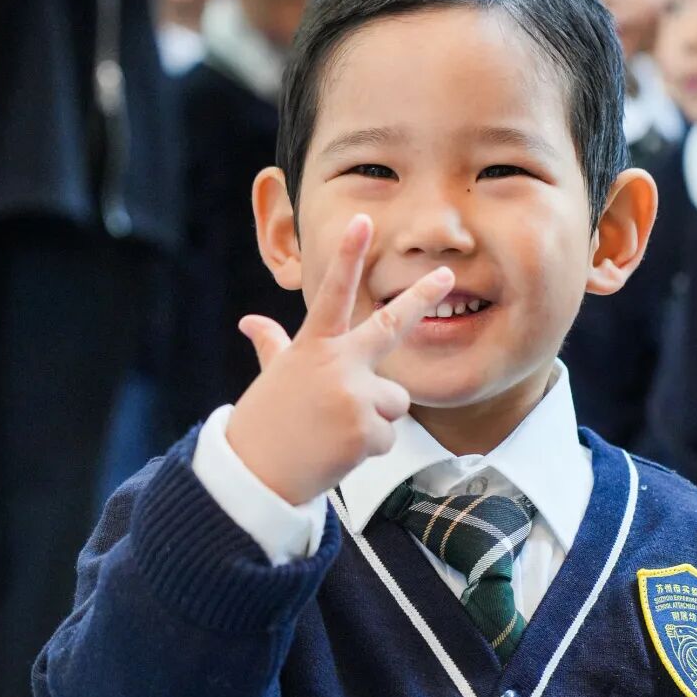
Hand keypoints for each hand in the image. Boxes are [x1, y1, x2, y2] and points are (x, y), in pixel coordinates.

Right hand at [226, 215, 453, 505]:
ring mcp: (354, 394)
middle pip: (390, 326)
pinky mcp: (367, 428)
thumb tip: (251, 322)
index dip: (347, 256)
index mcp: (314, 346)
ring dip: (375, 419)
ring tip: (337, 431)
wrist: (255, 475)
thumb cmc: (265, 423)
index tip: (361, 221)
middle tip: (446, 275)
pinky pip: (389, 435)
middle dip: (421, 297)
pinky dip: (369, 448)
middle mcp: (337, 364)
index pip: (333, 293)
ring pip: (396, 401)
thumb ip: (273, 345)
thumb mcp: (272, 377)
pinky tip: (340, 451)